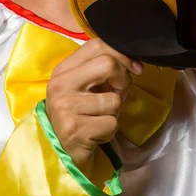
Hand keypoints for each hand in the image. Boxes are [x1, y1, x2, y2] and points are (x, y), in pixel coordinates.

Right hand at [46, 38, 142, 169]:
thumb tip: (135, 64)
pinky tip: (97, 132)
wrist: (60, 150)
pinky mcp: (75, 129)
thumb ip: (100, 68)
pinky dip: (110, 129)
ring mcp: (66, 107)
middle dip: (123, 81)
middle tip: (119, 94)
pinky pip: (111, 123)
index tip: (135, 68)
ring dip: (115, 111)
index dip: (122, 54)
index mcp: (62, 69)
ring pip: (113, 99)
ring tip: (100, 116)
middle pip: (108, 65)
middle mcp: (60, 84)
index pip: (96, 44)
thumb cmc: (77, 113)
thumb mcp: (83, 85)